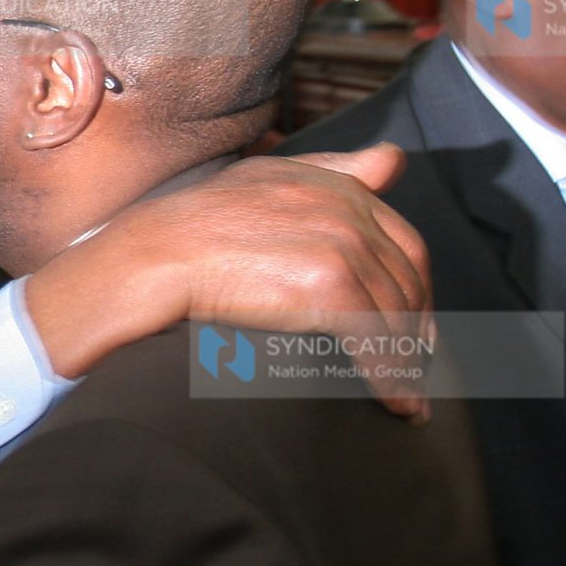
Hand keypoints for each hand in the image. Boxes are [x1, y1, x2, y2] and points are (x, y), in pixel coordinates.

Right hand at [23, 145, 433, 420]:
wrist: (149, 257)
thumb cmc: (190, 229)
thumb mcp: (264, 182)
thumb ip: (333, 171)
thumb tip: (393, 161)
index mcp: (332, 183)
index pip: (402, 240)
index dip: (414, 289)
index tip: (413, 324)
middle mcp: (343, 207)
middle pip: (406, 278)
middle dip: (417, 328)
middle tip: (414, 367)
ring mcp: (338, 243)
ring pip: (394, 313)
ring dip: (408, 361)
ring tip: (409, 397)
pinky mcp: (326, 285)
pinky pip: (376, 339)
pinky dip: (394, 377)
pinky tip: (399, 404)